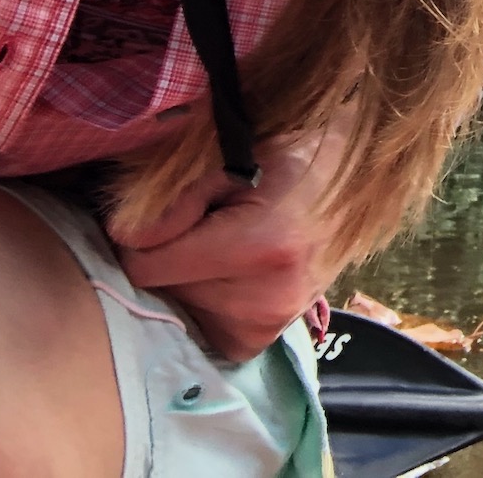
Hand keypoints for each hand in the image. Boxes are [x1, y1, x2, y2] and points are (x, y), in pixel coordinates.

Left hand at [110, 124, 349, 360]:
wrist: (359, 174)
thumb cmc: (295, 150)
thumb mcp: (233, 150)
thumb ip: (175, 191)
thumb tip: (123, 236)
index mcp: (260, 247)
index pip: (144, 265)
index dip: (146, 231)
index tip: (179, 205)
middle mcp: (268, 298)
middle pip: (162, 289)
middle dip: (173, 253)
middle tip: (213, 218)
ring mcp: (273, 322)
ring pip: (180, 308)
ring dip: (188, 277)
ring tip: (228, 240)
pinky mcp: (268, 333)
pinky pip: (204, 328)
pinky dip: (205, 302)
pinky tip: (231, 272)